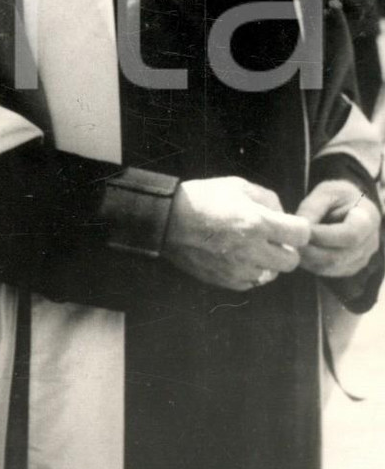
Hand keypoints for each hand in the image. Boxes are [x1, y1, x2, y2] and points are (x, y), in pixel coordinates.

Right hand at [162, 176, 309, 290]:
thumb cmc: (202, 199)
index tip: (289, 226)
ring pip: (272, 274)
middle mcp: (252, 250)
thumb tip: (283, 215)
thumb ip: (268, 199)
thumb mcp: (237, 185)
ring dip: (267, 262)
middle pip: (292, 261)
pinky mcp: (226, 281)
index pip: (302, 234)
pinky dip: (250, 272)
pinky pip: (252, 282)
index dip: (299, 229)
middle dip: (286, 249)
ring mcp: (239, 269)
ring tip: (250, 248)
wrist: (167, 221)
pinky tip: (236, 257)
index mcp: (257, 223)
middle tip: (272, 239)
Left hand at [295, 179, 380, 277]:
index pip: (350, 235)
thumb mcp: (325, 193)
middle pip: (339, 256)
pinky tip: (300, 252)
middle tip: (290, 242)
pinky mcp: (350, 267)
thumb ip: (312, 209)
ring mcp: (362, 258)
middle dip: (311, 250)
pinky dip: (311, 264)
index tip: (302, 231)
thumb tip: (299, 229)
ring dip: (308, 259)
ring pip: (332, 267)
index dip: (323, 236)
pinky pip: (329, 272)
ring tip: (292, 246)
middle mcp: (370, 242)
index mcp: (368, 218)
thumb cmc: (337, 196)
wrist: (350, 206)